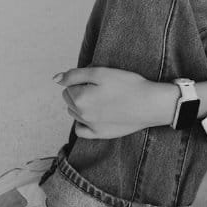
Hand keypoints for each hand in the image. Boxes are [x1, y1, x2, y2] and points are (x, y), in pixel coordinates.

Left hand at [55, 67, 177, 139]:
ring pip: (74, 113)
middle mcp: (81, 114)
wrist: (150, 104)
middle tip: (99, 87)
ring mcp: (90, 126)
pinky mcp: (100, 134)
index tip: (97, 78)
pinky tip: (92, 116)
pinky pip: (81, 130)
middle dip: (78, 91)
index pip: (68, 85)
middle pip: (69, 99)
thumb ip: (75, 74)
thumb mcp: (101, 72)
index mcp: (80, 98)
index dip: (81, 79)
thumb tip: (55, 78)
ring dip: (81, 105)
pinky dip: (82, 122)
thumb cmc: (128, 85)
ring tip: (100, 98)